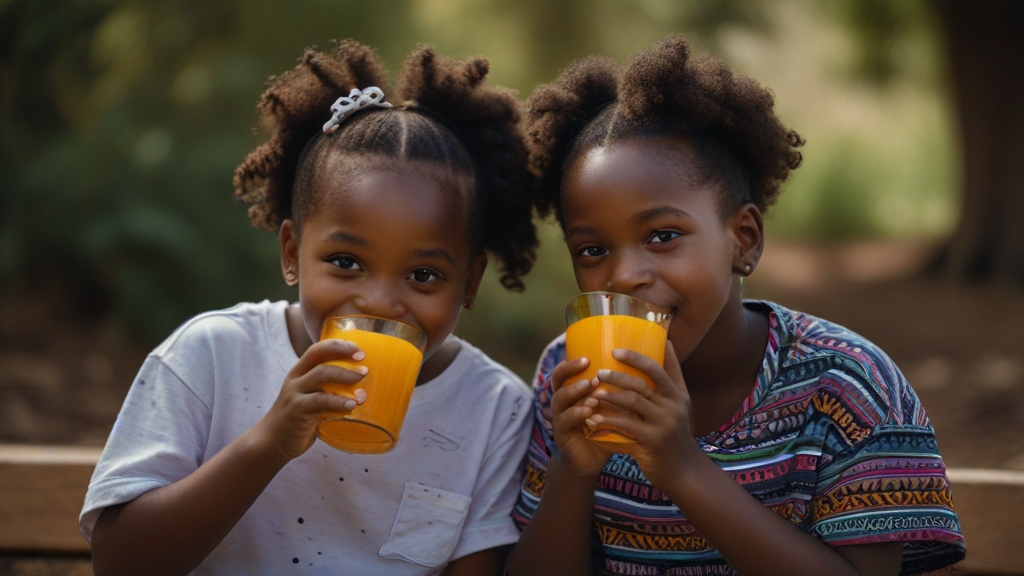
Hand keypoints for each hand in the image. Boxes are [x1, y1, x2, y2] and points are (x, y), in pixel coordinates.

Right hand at [254, 338, 367, 463]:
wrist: (271, 442)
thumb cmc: (297, 419)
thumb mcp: (310, 399)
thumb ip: (328, 391)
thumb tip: (362, 390)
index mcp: (299, 372)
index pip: (318, 349)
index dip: (339, 345)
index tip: (359, 350)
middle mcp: (296, 379)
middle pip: (320, 357)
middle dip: (345, 356)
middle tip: (365, 367)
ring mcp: (294, 393)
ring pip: (321, 374)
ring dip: (346, 377)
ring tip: (363, 389)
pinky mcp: (296, 410)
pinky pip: (320, 401)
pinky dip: (339, 402)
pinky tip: (352, 406)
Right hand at [549, 357, 612, 477]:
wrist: (590, 462)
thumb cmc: (604, 431)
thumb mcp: (613, 409)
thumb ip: (622, 394)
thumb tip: (649, 375)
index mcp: (573, 391)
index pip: (567, 369)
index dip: (574, 362)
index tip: (589, 355)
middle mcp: (562, 401)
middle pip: (557, 378)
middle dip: (570, 369)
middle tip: (587, 364)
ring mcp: (559, 417)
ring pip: (559, 398)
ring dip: (575, 390)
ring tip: (590, 386)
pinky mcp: (561, 434)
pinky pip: (565, 420)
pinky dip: (577, 413)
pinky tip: (589, 412)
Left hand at [587, 342, 700, 488]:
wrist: (685, 471)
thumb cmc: (677, 434)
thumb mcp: (682, 404)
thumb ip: (672, 377)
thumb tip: (664, 342)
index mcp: (678, 395)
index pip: (657, 369)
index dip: (636, 358)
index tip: (615, 350)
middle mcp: (672, 407)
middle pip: (640, 385)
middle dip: (616, 376)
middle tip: (598, 372)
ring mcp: (663, 425)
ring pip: (631, 404)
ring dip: (609, 397)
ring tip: (592, 394)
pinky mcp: (652, 443)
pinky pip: (625, 428)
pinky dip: (608, 422)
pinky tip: (593, 420)